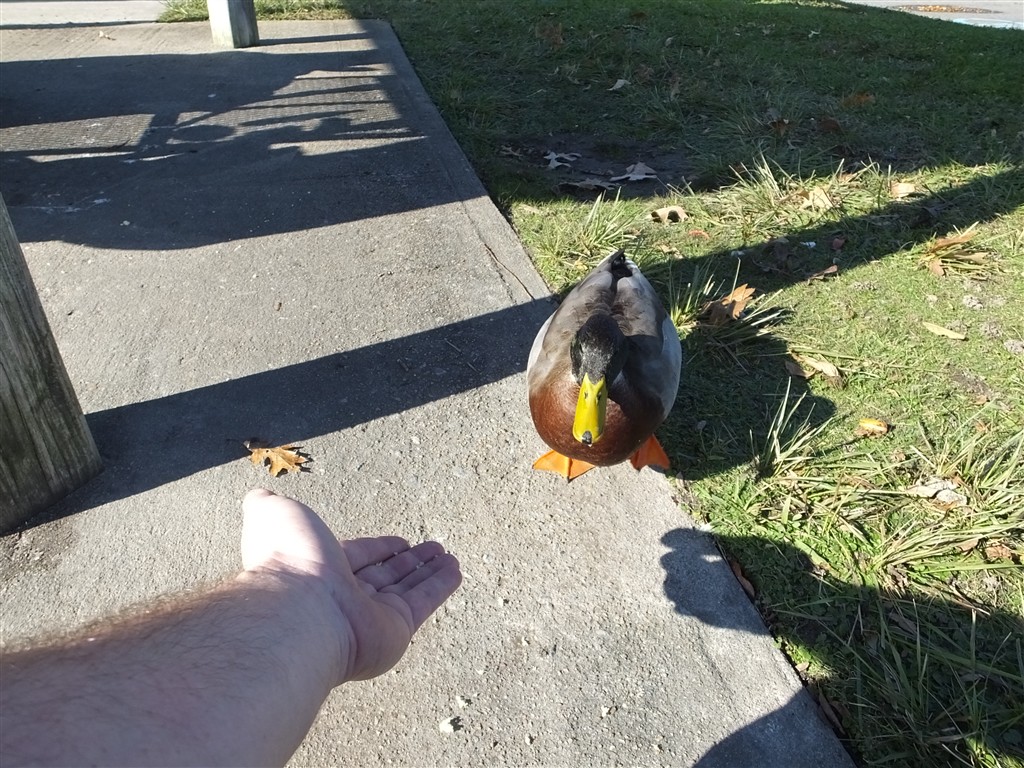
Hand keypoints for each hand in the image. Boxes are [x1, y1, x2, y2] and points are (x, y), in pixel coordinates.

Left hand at [240, 489, 461, 683]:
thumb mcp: (272, 515)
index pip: (358, 556)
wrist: (299, 610)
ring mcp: (370, 617)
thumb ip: (267, 505)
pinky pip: (422, 603)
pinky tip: (455, 570)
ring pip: (406, 589)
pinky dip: (440, 587)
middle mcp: (345, 596)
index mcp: (320, 570)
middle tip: (432, 548)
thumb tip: (257, 495)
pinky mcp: (394, 632)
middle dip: (408, 562)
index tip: (400, 542)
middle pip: (385, 576)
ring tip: (450, 556)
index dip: (380, 548)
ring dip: (429, 572)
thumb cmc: (288, 559)